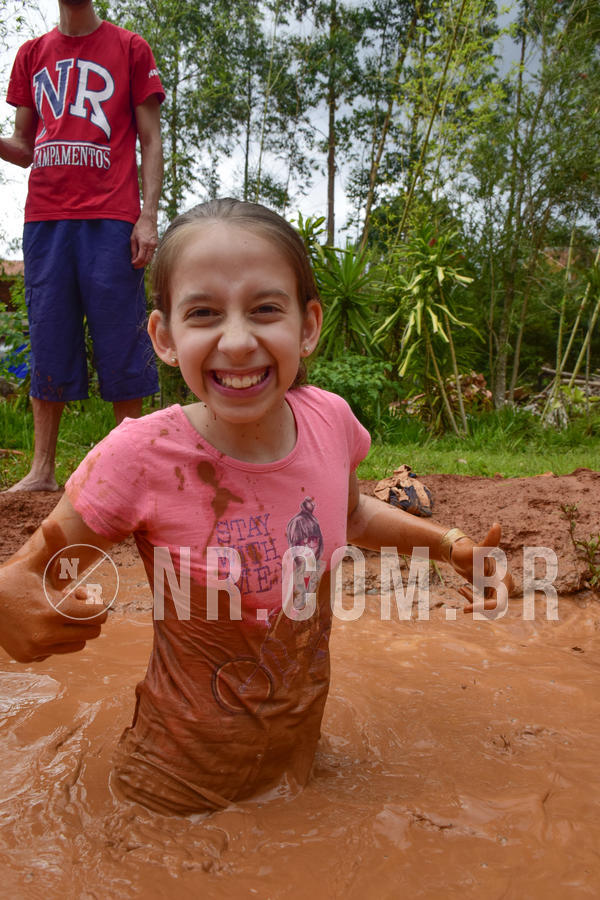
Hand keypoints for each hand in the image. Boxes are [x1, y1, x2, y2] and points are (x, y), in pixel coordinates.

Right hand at [0, 519, 107, 662]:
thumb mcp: (34, 563)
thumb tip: (51, 521)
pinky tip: (40, 624)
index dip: (95, 603)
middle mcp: (47, 635)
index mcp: (54, 611)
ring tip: (57, 613)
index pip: (99, 615)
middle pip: (93, 631)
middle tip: (71, 602)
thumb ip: (52, 545)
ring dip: (74, 629)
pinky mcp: (29, 658)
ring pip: (78, 644)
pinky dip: (56, 640)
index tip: (81, 594)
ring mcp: (37, 650)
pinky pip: (58, 651)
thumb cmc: (13, 580)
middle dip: (87, 616)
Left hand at [130, 211, 157, 268]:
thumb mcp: (133, 238)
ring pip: (150, 258)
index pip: (141, 258)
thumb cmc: (139, 227)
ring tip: (138, 264)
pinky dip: (147, 258)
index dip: (136, 263)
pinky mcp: (156, 244)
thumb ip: (133, 250)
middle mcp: (151, 245)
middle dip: (140, 265)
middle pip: (146, 260)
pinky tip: (143, 258)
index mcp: (144, 243)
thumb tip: (133, 259)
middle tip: (135, 267)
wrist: (148, 220)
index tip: (132, 264)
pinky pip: (152, 254)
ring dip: (144, 262)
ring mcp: (155, 245)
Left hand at [449, 523, 513, 612]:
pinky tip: (461, 588)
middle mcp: (504, 586)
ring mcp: (498, 590)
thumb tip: (497, 525)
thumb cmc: (467, 550)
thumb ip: (489, 541)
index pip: (497, 604)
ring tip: (462, 588)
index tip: (465, 609)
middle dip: (478, 607)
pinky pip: (484, 605)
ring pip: (488, 609)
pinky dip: (472, 601)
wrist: (459, 552)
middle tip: (463, 599)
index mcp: (504, 580)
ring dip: (474, 602)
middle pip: (494, 609)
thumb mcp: (477, 549)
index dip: (482, 608)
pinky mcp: (491, 592)